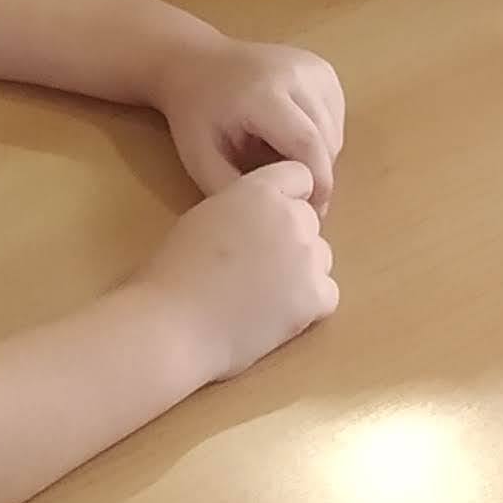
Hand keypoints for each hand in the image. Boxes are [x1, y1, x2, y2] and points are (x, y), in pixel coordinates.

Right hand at [138, 161, 337, 380]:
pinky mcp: (315, 297)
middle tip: (257, 265)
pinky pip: (327, 293)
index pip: (299, 176)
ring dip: (302, 270)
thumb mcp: (206, 217)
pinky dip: (309, 305)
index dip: (286, 197)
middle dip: (290, 237)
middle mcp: (291, 216)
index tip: (266, 221)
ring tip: (264, 293)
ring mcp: (307, 257)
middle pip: (309, 220)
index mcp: (260, 190)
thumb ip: (241, 208)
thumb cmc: (174, 272)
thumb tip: (259, 221)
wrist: (174, 325)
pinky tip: (276, 314)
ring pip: (321, 257)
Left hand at [154, 36, 345, 211]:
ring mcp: (312, 67)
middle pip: (326, 139)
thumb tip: (278, 215)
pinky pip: (335, 118)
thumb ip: (235, 189)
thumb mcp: (201, 159)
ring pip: (334, 131)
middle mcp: (295, 72)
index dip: (316, 183)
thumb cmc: (194, 116)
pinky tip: (290, 140)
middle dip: (317, 176)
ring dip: (319, 158)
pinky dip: (322, 138)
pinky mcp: (323, 70)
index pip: (306, 142)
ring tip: (282, 163)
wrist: (196, 63)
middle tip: (293, 195)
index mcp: (262, 92)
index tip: (310, 213)